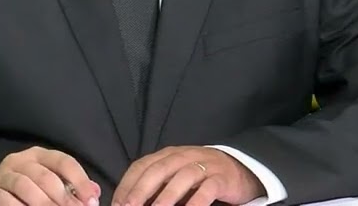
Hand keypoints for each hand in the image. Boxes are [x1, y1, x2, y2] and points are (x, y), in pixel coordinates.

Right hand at [0, 146, 101, 205]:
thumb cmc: (22, 191)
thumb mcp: (45, 185)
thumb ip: (69, 187)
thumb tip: (95, 192)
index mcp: (39, 156)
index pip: (63, 161)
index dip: (80, 181)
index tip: (91, 201)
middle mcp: (20, 161)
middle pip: (46, 176)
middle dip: (64, 198)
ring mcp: (3, 175)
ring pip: (26, 186)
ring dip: (44, 204)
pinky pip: (6, 200)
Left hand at [112, 146, 262, 205]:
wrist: (240, 169)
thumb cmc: (201, 177)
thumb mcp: (176, 177)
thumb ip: (157, 186)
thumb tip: (131, 203)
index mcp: (167, 155)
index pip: (141, 166)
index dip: (127, 185)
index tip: (117, 204)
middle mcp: (183, 156)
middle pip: (158, 170)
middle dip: (141, 190)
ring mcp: (204, 165)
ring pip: (181, 178)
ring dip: (166, 197)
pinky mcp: (222, 178)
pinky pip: (207, 189)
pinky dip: (197, 202)